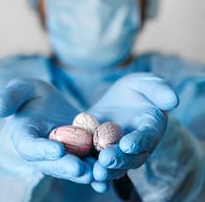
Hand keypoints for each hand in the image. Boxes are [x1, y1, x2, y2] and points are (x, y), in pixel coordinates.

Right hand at [0, 78, 92, 183]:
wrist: (46, 102)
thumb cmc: (30, 94)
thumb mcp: (20, 89)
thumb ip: (10, 97)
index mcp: (25, 138)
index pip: (31, 147)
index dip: (43, 149)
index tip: (57, 149)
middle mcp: (42, 152)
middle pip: (54, 163)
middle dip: (68, 167)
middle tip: (83, 169)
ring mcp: (60, 155)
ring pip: (72, 166)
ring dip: (85, 173)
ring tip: (99, 174)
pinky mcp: (76, 152)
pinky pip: (86, 162)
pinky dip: (97, 169)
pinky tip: (110, 175)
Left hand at [88, 73, 178, 187]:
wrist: (122, 99)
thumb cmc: (139, 89)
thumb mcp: (148, 83)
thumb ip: (159, 90)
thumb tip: (173, 100)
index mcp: (150, 129)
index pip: (146, 137)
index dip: (138, 141)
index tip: (127, 144)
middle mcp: (136, 146)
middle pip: (129, 158)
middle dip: (118, 160)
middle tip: (105, 160)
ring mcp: (118, 152)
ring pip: (113, 166)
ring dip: (104, 171)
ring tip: (93, 172)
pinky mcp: (100, 151)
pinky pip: (97, 164)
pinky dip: (90, 171)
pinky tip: (83, 174)